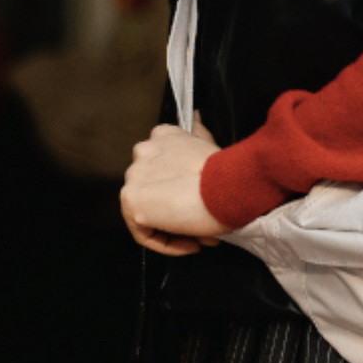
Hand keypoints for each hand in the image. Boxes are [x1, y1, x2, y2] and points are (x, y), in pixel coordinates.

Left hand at [121, 115, 225, 255]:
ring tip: (202, 236)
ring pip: (149, 212)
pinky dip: (168, 244)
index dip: (183, 188)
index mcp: (162, 136)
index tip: (201, 200)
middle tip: (204, 222)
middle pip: (154, 191)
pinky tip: (192, 243)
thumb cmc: (228, 171)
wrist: (230, 186)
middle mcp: (144, 151)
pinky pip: (145, 233)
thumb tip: (197, 118)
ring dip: (176, 228)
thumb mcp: (212, 144)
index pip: (162, 168)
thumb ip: (198, 135)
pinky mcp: (132, 201)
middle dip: (178, 209)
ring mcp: (135, 176)